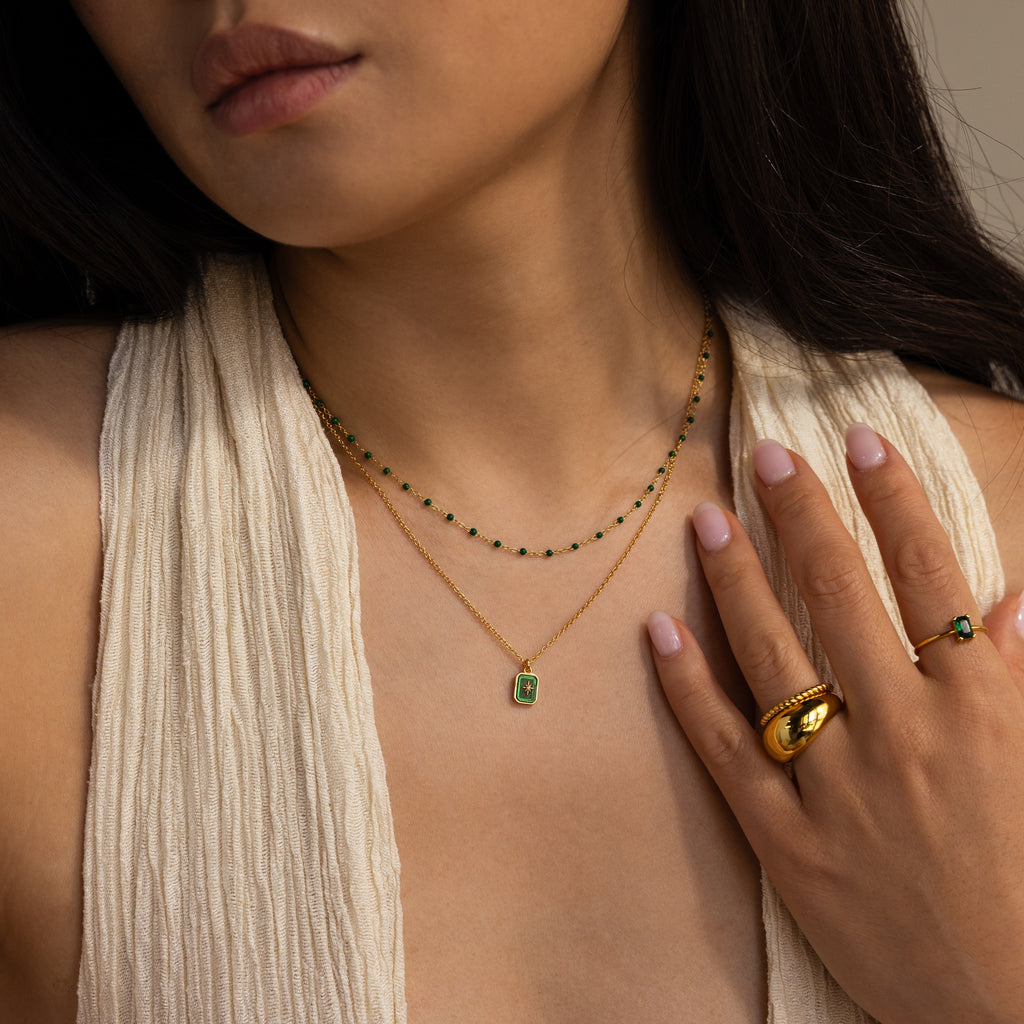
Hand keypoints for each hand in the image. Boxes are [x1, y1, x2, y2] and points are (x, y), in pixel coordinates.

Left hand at [648, 424, 1023, 1023]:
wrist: (1012, 1012)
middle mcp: (903, 731)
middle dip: (802, 514)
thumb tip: (1013, 599)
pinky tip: (656, 630)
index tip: (856, 438)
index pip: (926, 572)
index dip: (890, 496)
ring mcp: (837, 785)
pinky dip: (687, 686)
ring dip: (736, 578)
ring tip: (707, 517)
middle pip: (840, 595)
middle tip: (766, 453)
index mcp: (981, 706)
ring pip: (774, 656)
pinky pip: (725, 749)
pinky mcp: (787, 841)